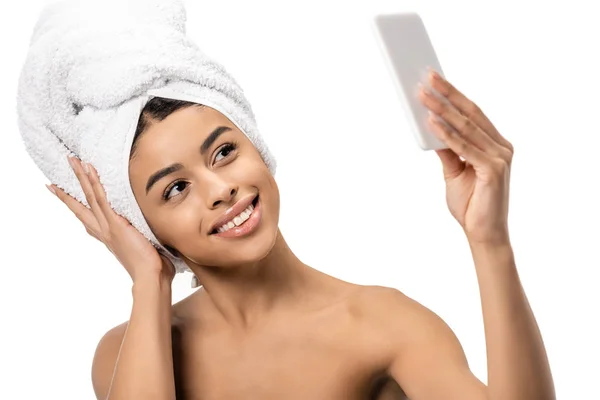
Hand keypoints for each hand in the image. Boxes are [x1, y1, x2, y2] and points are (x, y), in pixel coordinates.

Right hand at [46, 156, 175, 283]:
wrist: (151, 278)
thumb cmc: (153, 269)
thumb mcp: (145, 250)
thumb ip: (144, 240)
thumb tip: (155, 236)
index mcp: (109, 238)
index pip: (88, 219)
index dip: (76, 207)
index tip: (64, 198)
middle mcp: (104, 231)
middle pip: (82, 205)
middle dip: (68, 190)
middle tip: (56, 177)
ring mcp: (108, 226)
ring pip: (90, 196)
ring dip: (81, 176)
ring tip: (72, 160)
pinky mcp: (116, 224)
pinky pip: (102, 198)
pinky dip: (95, 183)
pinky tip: (89, 169)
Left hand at [419, 69, 513, 244]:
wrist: (483, 233)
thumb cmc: (472, 204)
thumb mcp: (454, 171)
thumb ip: (448, 150)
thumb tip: (431, 127)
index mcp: (495, 144)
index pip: (472, 113)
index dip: (454, 94)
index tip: (435, 79)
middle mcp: (501, 147)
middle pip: (470, 113)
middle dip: (447, 94)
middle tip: (427, 77)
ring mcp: (500, 157)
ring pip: (466, 127)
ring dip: (442, 109)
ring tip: (423, 95)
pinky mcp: (494, 169)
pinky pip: (465, 147)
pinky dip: (447, 134)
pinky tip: (431, 122)